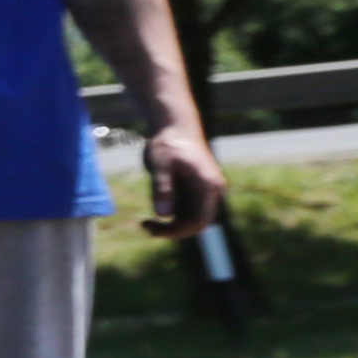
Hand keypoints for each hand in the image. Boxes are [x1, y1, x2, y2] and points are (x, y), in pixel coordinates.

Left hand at [136, 121, 226, 237]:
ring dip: (172, 226)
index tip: (155, 230)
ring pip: (192, 219)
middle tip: (146, 228)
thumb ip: (162, 188)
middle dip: (174, 231)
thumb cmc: (167, 143)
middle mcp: (212, 190)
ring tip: (145, 224)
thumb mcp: (159, 164)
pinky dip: (172, 218)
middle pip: (198, 223)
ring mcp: (206, 191)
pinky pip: (188, 212)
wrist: (175, 126)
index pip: (200, 219)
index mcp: (208, 184)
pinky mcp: (197, 191)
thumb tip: (163, 215)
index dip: (179, 231)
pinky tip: (152, 218)